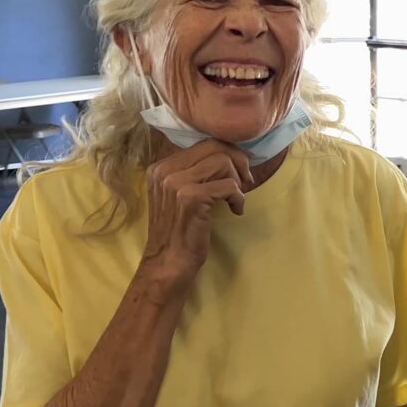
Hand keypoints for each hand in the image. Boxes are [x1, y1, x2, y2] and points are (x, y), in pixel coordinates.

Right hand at [140, 139, 253, 294]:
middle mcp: (164, 170)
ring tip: (236, 198)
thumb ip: (196, 172)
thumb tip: (230, 153)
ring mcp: (175, 183)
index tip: (239, 171)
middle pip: (215, 146)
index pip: (204, 143)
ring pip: (223, 162)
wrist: (168, 262)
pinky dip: (238, 197)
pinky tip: (235, 211)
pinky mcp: (190, 198)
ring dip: (237, 181)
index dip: (229, 153)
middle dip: (238, 161)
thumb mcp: (181, 193)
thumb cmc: (179, 229)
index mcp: (161, 166)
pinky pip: (229, 186)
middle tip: (246, 181)